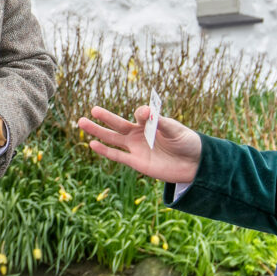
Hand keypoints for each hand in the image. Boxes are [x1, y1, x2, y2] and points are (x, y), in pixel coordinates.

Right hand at [78, 106, 200, 184]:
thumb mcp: (176, 131)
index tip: (143, 114)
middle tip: (91, 110)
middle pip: (119, 125)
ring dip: (98, 132)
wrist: (194, 165)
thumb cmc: (187, 143)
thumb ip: (161, 122)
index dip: (142, 113)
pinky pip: (117, 156)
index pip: (141, 115)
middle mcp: (140, 134)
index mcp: (151, 123)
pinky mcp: (136, 162)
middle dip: (105, 118)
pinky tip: (92, 144)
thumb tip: (145, 112)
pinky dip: (105, 151)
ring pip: (113, 139)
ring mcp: (136, 148)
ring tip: (82, 123)